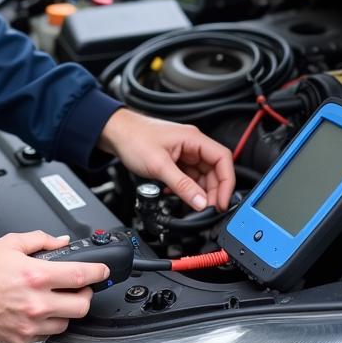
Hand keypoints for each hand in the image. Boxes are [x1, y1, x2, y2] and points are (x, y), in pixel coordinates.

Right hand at [0, 231, 108, 342]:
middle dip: (85, 295)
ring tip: (54, 300)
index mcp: (35, 275)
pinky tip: (36, 312)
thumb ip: (39, 240)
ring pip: (66, 324)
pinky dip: (46, 325)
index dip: (97, 273)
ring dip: (66, 312)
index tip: (102, 271)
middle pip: (81, 306)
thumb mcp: (9, 243)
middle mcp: (35, 303)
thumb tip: (59, 242)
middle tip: (79, 288)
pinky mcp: (19, 339)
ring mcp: (28, 324)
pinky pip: (45, 336)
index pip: (80, 276)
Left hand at [98, 108, 234, 210]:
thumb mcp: (159, 165)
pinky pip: (189, 177)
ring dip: (199, 192)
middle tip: (207, 209)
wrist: (115, 133)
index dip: (226, 182)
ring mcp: (184, 152)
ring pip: (202, 176)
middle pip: (214, 170)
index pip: (223, 159)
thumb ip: (182, 185)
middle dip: (213, 191)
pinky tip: (179, 196)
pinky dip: (187, 189)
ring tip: (193, 206)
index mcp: (193, 139)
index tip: (222, 201)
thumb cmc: (133, 138)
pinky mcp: (175, 160)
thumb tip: (201, 202)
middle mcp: (191, 145)